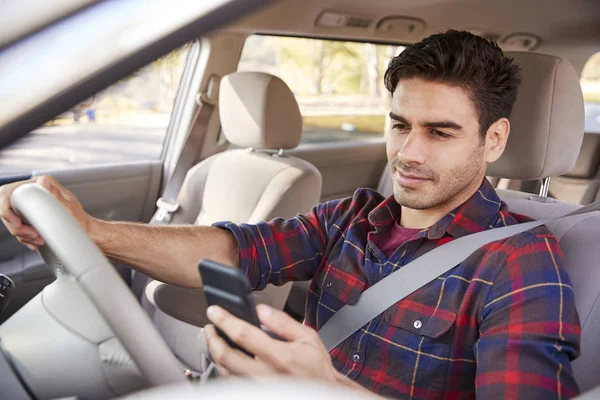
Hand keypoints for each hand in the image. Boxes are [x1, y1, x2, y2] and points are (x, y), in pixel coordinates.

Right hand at [0, 175, 93, 250]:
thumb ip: (54, 194)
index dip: (7, 211)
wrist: (85, 232)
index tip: (18, 225)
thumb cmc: (79, 221)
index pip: (9, 193)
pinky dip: (25, 237)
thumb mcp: (67, 208)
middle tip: (33, 236)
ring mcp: (33, 202)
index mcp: (43, 184)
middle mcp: (36, 190)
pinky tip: (35, 241)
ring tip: (39, 240)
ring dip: (23, 234)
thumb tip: (43, 181)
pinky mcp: (32, 214)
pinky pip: (18, 226)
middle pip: (8, 209)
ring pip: (12, 220)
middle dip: (17, 227)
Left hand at [204, 304, 338, 382]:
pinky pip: (231, 382)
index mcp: (279, 356)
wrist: (322, 393)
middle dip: (212, 338)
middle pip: (226, 356)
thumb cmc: (316, 368)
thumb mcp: (308, 338)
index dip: (225, 320)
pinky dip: (223, 369)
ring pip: (224, 371)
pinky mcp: (254, 393)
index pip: (243, 335)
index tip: (215, 311)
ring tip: (214, 339)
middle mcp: (264, 374)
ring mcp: (257, 386)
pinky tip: (224, 358)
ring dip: (215, 353)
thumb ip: (283, 322)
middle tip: (209, 326)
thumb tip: (261, 310)